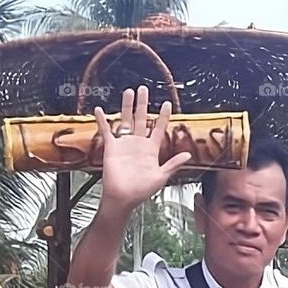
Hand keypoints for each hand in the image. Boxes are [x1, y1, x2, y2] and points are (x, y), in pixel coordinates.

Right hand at [94, 86, 191, 209]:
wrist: (123, 197)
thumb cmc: (141, 191)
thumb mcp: (161, 177)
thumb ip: (174, 164)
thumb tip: (188, 155)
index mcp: (151, 150)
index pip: (158, 128)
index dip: (163, 116)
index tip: (166, 104)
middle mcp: (138, 144)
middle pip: (141, 119)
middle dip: (143, 104)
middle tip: (144, 89)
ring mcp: (125, 144)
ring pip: (126, 120)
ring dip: (127, 106)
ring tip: (129, 92)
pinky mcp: (112, 147)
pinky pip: (106, 131)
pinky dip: (102, 120)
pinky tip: (99, 110)